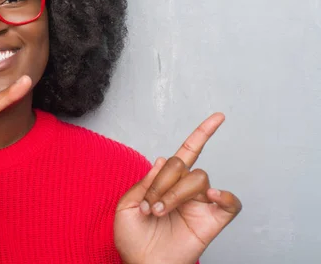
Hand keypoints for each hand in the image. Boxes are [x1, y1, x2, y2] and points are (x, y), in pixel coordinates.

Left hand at [114, 113, 241, 263]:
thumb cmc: (133, 239)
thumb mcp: (126, 206)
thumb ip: (143, 182)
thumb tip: (160, 159)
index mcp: (166, 182)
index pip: (187, 152)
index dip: (202, 133)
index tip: (219, 116)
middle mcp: (186, 189)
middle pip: (183, 164)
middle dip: (162, 182)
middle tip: (149, 206)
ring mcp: (201, 204)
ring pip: (198, 179)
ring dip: (176, 193)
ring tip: (161, 212)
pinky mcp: (213, 221)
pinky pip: (231, 203)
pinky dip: (225, 196)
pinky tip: (210, 197)